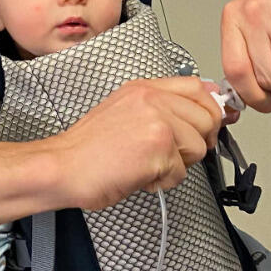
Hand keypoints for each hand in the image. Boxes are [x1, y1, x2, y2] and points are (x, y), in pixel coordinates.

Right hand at [47, 77, 221, 208]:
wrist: (60, 167)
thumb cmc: (88, 147)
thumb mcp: (125, 110)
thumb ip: (161, 106)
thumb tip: (200, 108)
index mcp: (145, 89)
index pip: (198, 88)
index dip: (209, 109)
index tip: (207, 124)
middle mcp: (153, 100)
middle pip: (207, 119)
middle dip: (195, 143)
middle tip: (170, 153)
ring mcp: (157, 123)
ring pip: (198, 147)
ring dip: (176, 165)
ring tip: (147, 163)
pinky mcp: (158, 149)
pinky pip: (180, 173)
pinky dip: (161, 182)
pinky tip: (139, 175)